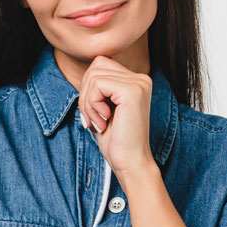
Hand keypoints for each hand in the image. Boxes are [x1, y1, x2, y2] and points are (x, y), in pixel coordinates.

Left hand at [77, 55, 156, 179]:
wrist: (130, 161)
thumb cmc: (115, 139)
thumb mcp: (103, 107)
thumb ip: (98, 88)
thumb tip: (85, 73)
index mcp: (136, 80)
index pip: (99, 65)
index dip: (88, 87)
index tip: (94, 111)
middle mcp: (141, 78)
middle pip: (95, 67)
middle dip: (86, 94)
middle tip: (93, 118)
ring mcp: (139, 83)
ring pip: (94, 76)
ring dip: (88, 102)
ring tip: (99, 121)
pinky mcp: (132, 91)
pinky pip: (97, 85)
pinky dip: (92, 105)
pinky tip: (103, 121)